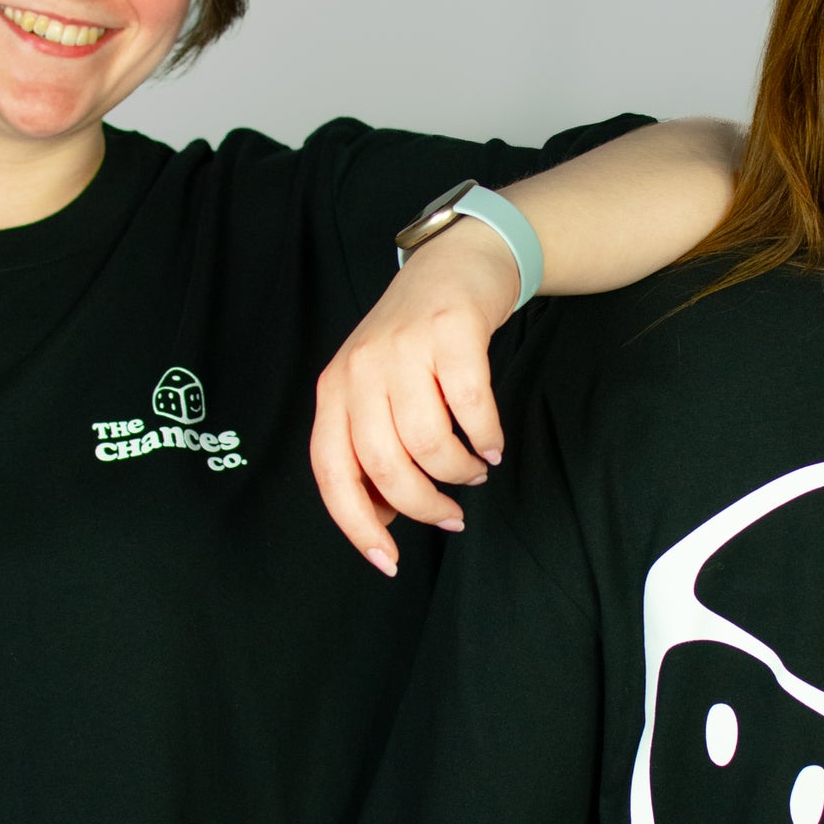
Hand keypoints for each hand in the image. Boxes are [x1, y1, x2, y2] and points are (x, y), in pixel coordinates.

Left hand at [311, 219, 519, 571]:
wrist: (455, 263)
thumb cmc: (415, 341)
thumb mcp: (376, 389)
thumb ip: (370, 445)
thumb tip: (383, 514)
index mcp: (334, 391)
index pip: (332, 473)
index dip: (357, 525)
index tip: (388, 560)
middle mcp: (360, 369)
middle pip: (383, 464)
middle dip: (423, 506)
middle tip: (451, 516)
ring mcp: (404, 348)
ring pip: (427, 441)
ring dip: (458, 472)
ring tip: (474, 471)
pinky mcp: (450, 332)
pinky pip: (470, 407)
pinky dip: (486, 437)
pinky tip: (492, 444)